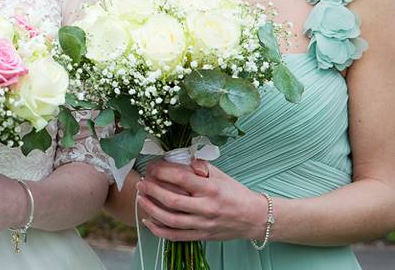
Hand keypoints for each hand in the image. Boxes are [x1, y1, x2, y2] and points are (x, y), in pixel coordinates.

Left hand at [136, 159, 268, 241]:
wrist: (253, 218)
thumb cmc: (234, 193)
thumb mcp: (220, 174)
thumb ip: (199, 165)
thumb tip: (178, 158)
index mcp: (211, 189)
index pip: (180, 178)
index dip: (161, 171)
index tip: (152, 167)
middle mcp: (206, 208)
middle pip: (171, 200)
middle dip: (152, 190)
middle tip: (142, 182)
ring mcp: (203, 224)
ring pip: (170, 220)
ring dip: (151, 209)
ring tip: (141, 199)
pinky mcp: (201, 236)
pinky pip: (175, 236)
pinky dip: (158, 230)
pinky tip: (148, 221)